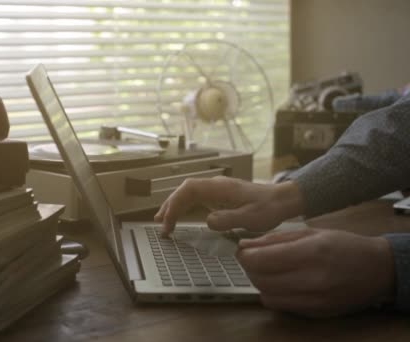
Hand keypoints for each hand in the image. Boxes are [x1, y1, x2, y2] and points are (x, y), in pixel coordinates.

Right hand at [154, 176, 303, 235]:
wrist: (284, 200)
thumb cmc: (269, 208)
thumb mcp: (250, 218)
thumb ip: (227, 219)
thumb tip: (206, 221)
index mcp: (219, 187)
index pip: (188, 190)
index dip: (175, 204)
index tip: (169, 222)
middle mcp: (215, 185)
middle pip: (185, 190)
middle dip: (170, 206)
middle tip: (160, 224)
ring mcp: (217, 190)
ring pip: (189, 194)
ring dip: (175, 206)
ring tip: (163, 221)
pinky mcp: (220, 196)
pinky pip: (197, 199)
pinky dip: (186, 207)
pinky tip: (181, 216)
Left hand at [237, 228, 395, 316]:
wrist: (376, 269)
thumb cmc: (343, 245)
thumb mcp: (309, 232)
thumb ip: (274, 239)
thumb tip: (244, 245)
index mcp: (310, 252)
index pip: (260, 260)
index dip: (244, 255)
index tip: (243, 250)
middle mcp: (311, 279)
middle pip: (259, 279)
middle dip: (249, 268)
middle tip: (253, 258)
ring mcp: (314, 300)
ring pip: (266, 295)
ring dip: (259, 282)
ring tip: (267, 270)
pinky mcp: (315, 312)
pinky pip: (280, 305)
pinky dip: (273, 294)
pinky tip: (281, 282)